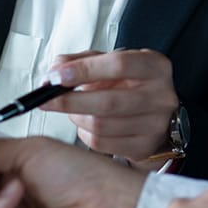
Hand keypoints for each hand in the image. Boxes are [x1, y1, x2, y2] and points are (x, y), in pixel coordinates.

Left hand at [43, 49, 178, 162]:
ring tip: (72, 109)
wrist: (155, 113)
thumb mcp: (111, 62)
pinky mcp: (144, 147)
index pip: (119, 65)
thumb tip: (55, 69)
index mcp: (155, 66)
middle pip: (107, 102)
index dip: (84, 70)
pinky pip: (101, 144)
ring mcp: (155, 125)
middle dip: (69, 101)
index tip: (57, 75)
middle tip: (47, 99)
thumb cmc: (130, 83)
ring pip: (101, 125)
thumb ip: (82, 60)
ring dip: (76, 117)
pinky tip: (85, 124)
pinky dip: (84, 134)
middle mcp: (161, 96)